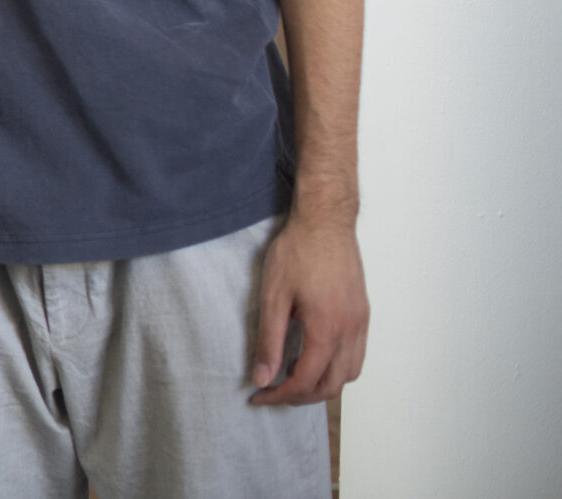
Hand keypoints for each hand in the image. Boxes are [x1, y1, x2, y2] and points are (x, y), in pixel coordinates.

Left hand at [249, 211, 366, 404]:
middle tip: (272, 393)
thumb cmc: (297, 252)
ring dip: (322, 385)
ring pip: (349, 375)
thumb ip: (269, 340)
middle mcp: (350, 332)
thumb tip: (263, 376)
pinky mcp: (363, 315)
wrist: (326, 222)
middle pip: (331, 386)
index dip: (280, 395)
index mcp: (327, 329)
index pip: (306, 380)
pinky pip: (357, 356)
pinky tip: (314, 359)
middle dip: (300, 397)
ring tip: (292, 379)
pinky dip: (337, 369)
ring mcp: (361, 324)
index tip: (258, 395)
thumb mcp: (274, 296)